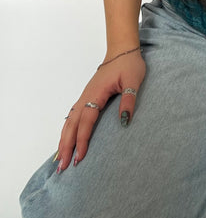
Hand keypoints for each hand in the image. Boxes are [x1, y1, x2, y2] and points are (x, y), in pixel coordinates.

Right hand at [55, 49, 145, 170]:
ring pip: (69, 121)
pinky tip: (65, 140)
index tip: (80, 157)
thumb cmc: (129, 64)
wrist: (122, 50)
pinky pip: (72, 116)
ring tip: (59, 159)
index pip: (86, 121)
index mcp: (96, 94)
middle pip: (71, 124)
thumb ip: (129, 100)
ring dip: (63, 140)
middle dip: (66, 146)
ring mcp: (84, 96)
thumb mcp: (134, 81)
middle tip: (62, 167)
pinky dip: (66, 130)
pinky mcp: (87, 97)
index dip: (82, 140)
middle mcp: (86, 96)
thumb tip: (124, 121)